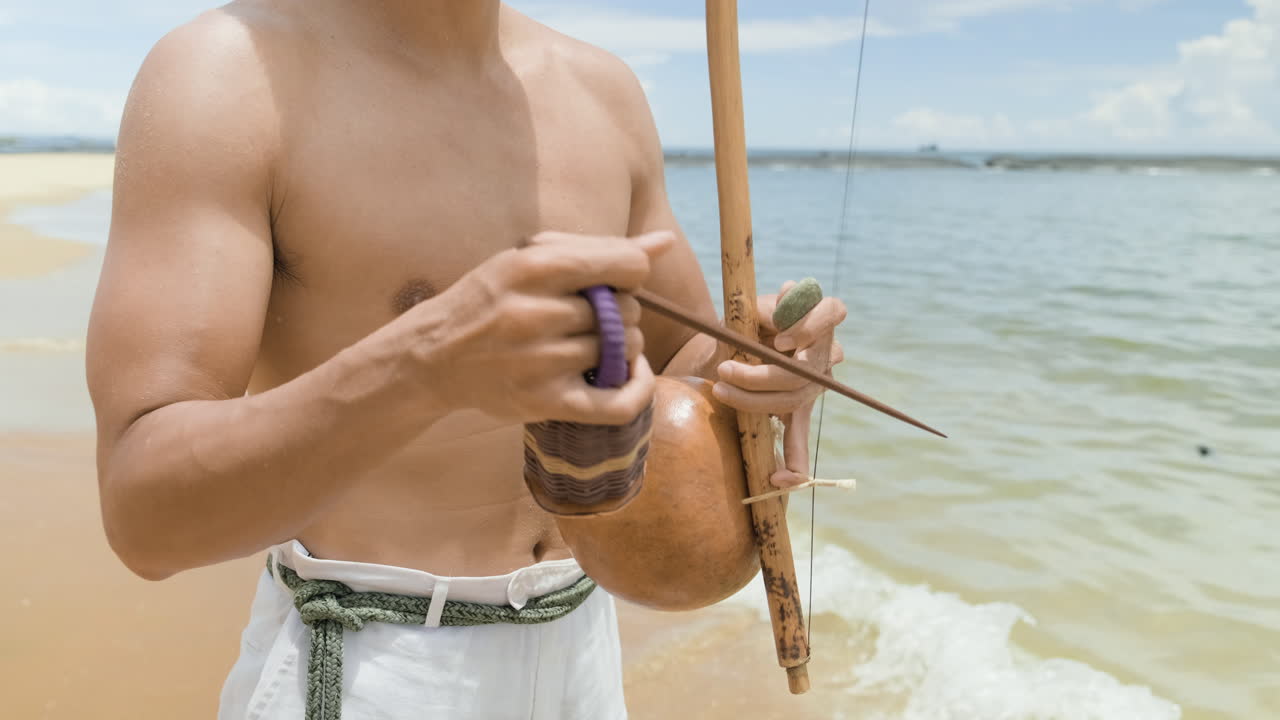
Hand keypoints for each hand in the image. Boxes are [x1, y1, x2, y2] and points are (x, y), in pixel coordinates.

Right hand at [407, 230, 673, 424]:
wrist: (434, 355)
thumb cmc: (493, 299)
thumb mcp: (532, 259)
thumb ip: (599, 249)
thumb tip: (665, 242)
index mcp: (533, 267)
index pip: (625, 264)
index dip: (632, 272)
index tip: (615, 280)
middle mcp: (535, 314)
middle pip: (625, 311)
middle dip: (621, 311)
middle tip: (593, 316)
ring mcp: (540, 362)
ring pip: (623, 350)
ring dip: (622, 346)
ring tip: (597, 343)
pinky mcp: (544, 402)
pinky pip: (620, 402)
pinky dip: (638, 387)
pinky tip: (629, 374)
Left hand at [712, 280, 846, 487]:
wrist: (724, 346)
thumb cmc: (740, 322)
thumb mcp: (745, 308)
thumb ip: (763, 307)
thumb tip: (782, 301)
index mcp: (817, 316)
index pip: (833, 312)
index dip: (810, 327)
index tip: (781, 340)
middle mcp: (823, 351)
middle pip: (804, 368)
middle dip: (761, 374)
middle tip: (726, 369)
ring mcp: (814, 384)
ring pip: (794, 399)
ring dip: (754, 400)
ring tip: (721, 392)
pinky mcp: (798, 409)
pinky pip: (799, 439)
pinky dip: (793, 462)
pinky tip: (782, 480)